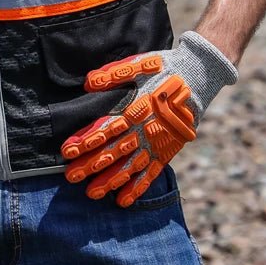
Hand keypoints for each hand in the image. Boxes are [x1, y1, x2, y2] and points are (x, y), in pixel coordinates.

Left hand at [60, 31, 237, 206]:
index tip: (67, 151)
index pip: (105, 128)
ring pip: (130, 167)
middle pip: (113, 151)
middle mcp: (144, 130)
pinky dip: (138, 188)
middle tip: (70, 177)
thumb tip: (89, 83)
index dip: (86, 140)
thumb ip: (114, 75)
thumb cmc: (163, 68)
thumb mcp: (138, 64)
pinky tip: (123, 200)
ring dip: (110, 181)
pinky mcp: (168, 150)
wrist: (198, 77)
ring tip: (92, 193)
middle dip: (90, 165)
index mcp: (135, 108)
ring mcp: (156, 143)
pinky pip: (151, 173)